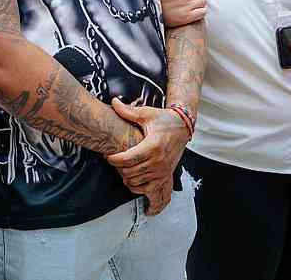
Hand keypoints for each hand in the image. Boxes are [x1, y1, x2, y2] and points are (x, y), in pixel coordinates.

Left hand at [106, 98, 188, 214]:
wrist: (182, 127)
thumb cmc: (164, 120)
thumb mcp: (146, 114)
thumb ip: (128, 111)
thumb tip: (114, 102)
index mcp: (153, 146)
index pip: (128, 159)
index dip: (114, 159)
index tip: (107, 156)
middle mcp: (158, 161)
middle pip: (130, 172)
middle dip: (117, 167)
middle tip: (112, 160)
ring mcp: (162, 170)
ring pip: (136, 182)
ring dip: (125, 176)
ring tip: (121, 166)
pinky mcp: (165, 175)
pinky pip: (147, 189)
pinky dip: (136, 186)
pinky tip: (131, 177)